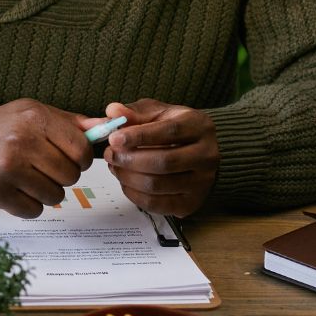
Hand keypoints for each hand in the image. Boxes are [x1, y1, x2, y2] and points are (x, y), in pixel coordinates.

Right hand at [0, 99, 93, 216]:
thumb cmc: (2, 126)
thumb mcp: (34, 113)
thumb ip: (70, 123)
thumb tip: (108, 127)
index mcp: (35, 118)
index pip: (81, 150)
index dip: (80, 159)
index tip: (70, 159)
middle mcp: (22, 142)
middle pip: (70, 176)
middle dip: (63, 176)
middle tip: (44, 169)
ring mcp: (7, 168)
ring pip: (55, 196)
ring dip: (47, 192)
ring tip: (29, 179)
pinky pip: (34, 211)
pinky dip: (30, 205)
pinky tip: (18, 190)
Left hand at [103, 99, 218, 215]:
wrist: (195, 151)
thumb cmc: (172, 129)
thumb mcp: (155, 112)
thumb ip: (134, 112)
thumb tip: (112, 111)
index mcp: (199, 126)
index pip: (170, 131)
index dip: (139, 136)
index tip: (114, 138)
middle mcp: (206, 155)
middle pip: (164, 162)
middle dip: (129, 159)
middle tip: (109, 154)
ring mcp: (202, 182)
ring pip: (157, 185)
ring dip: (127, 177)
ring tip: (114, 166)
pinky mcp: (192, 203)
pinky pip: (156, 204)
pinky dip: (133, 194)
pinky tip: (124, 181)